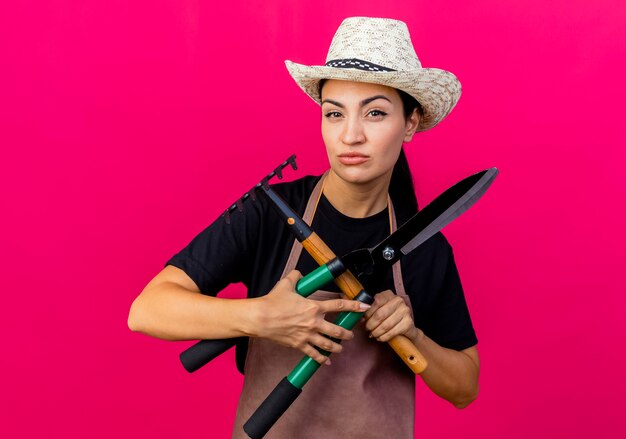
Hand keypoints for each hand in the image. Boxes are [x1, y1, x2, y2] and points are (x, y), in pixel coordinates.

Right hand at [255, 270, 369, 363]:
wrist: (260, 318)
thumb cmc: (273, 302)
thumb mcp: (286, 284)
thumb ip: (296, 277)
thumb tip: (299, 274)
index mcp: (314, 307)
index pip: (338, 305)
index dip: (354, 306)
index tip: (364, 306)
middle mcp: (313, 322)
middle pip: (337, 330)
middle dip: (347, 333)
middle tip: (351, 334)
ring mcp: (307, 335)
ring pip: (328, 344)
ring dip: (337, 347)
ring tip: (341, 348)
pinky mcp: (299, 345)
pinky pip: (313, 354)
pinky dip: (321, 359)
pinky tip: (326, 361)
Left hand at [363, 290, 418, 341]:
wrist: (406, 326)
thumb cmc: (389, 316)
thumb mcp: (380, 308)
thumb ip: (371, 309)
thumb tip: (359, 316)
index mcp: (389, 295)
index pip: (376, 302)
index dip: (368, 312)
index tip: (363, 320)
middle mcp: (398, 301)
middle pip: (380, 314)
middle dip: (371, 324)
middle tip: (367, 329)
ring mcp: (404, 311)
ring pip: (385, 325)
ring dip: (376, 332)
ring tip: (372, 334)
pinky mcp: (408, 323)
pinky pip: (392, 332)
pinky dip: (383, 337)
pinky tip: (380, 338)